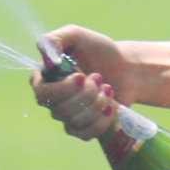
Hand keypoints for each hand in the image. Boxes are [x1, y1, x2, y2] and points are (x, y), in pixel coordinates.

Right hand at [30, 24, 128, 139]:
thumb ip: (55, 39)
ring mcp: (66, 116)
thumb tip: (47, 61)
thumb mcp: (76, 35)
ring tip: (108, 88)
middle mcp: (52, 99)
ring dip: (97, 104)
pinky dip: (101, 121)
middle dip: (86, 94)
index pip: (41, 93)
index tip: (81, 76)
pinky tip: (111, 106)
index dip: (62, 89)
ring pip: (73, 122)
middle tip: (100, 77)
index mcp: (44, 78)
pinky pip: (85, 134)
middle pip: (59, 110)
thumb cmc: (100, 50)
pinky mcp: (82, 128)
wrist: (127, 69)